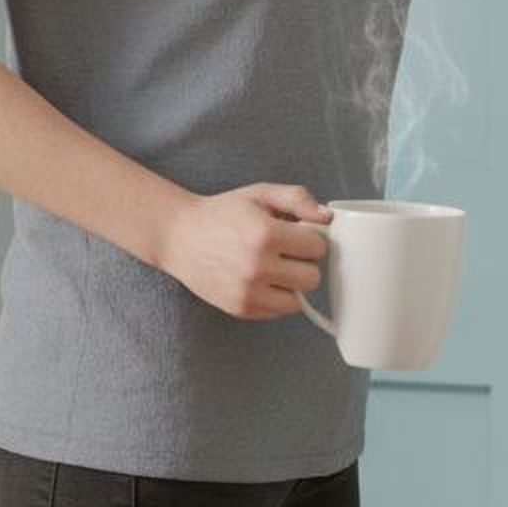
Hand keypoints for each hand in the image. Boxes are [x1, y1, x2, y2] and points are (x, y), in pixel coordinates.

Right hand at [155, 182, 331, 319]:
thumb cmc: (223, 214)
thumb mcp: (260, 194)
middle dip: (304, 263)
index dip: (311, 239)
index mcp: (266, 234)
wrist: (180, 237)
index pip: (317, 248)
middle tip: (288, 253)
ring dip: (292, 285)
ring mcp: (250, 292)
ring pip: (299, 300)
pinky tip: (262, 280)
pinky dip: (277, 297)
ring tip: (275, 268)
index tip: (298, 235)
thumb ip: (297, 199)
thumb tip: (327, 217)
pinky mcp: (242, 309)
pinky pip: (279, 311)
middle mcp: (258, 266)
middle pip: (312, 278)